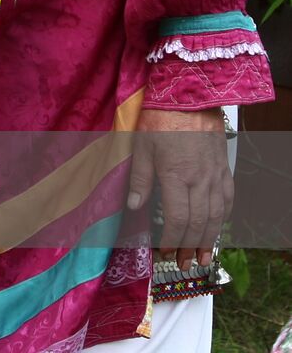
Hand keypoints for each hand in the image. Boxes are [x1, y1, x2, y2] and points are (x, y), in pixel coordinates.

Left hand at [127, 107, 230, 270]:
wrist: (189, 96)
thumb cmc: (159, 119)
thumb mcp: (140, 147)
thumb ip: (139, 179)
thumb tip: (134, 207)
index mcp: (176, 175)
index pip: (177, 219)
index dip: (171, 240)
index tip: (164, 253)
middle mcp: (200, 180)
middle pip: (198, 223)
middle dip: (190, 247)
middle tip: (184, 265)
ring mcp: (215, 175)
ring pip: (216, 216)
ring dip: (209, 239)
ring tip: (202, 258)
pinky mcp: (224, 168)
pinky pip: (227, 199)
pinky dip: (222, 218)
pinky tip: (217, 228)